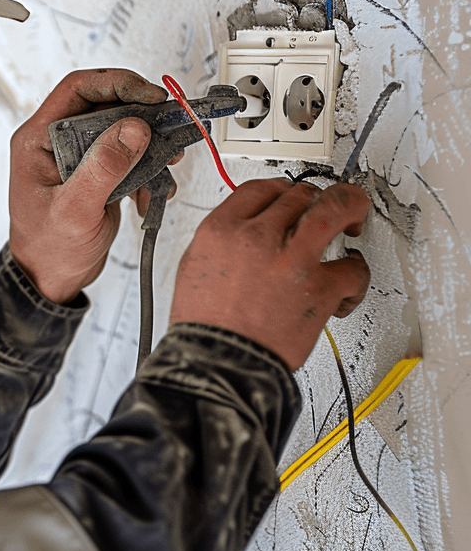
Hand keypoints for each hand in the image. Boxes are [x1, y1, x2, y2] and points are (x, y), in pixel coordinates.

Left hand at [9, 68, 171, 304]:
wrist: (51, 280)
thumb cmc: (47, 249)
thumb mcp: (74, 210)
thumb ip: (102, 169)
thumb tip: (132, 129)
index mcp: (39, 139)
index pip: (79, 89)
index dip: (117, 83)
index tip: (150, 96)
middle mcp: (58, 142)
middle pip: (107, 105)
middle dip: (143, 115)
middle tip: (170, 126)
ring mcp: (81, 158)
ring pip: (124, 130)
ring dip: (151, 145)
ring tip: (169, 161)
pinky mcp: (99, 174)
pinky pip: (131, 157)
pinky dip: (149, 172)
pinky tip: (151, 194)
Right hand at [169, 179, 371, 370]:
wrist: (215, 363)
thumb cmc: (204, 325)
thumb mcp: (194, 264)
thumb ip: (224, 238)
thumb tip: (246, 228)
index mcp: (222, 229)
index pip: (262, 188)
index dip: (282, 190)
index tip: (290, 199)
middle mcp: (257, 236)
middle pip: (300, 193)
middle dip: (314, 200)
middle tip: (323, 210)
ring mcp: (292, 259)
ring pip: (336, 207)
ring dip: (350, 208)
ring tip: (353, 219)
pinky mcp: (320, 289)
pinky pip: (354, 268)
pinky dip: (356, 273)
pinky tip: (348, 280)